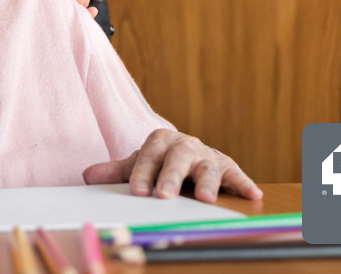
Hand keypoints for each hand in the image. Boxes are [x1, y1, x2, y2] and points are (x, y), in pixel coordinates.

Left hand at [82, 129, 262, 203]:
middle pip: (178, 157)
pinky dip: (244, 184)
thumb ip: (116, 172)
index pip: (149, 154)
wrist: (185, 154)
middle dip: (171, 176)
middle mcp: (185, 145)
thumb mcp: (138, 165)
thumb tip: (88, 176)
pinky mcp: (227, 165)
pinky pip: (236, 174)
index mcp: (160, 141)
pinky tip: (252, 195)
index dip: (143, 172)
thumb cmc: (160, 163)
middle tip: (164, 196)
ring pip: (208, 165)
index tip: (137, 192)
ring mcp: (207, 154)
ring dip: (207, 181)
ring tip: (205, 198)